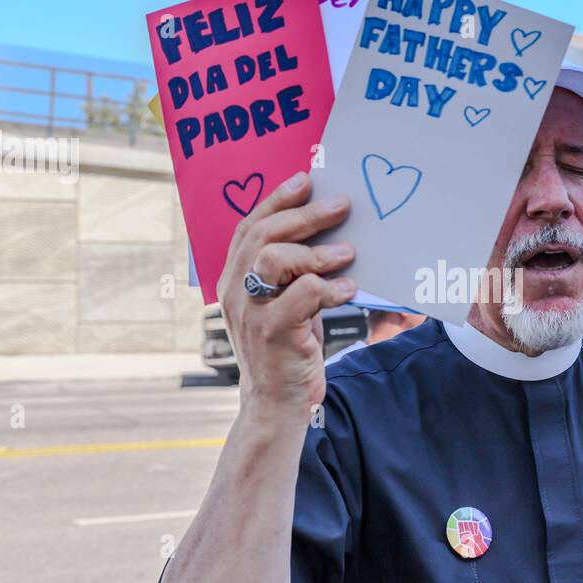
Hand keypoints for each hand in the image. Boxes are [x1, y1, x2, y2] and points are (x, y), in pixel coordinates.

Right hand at [216, 172, 355, 414]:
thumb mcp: (284, 304)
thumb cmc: (288, 348)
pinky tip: (349, 288)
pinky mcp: (273, 334)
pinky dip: (330, 287)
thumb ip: (293, 273)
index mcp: (233, 279)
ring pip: (276, 259)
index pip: (249, 227)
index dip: (276, 199)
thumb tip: (330, 232)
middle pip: (265, 236)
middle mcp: (235, 292)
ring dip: (317, 251)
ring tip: (348, 252)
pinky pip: (302, 296)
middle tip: (342, 205)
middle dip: (305, 215)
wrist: (277, 403)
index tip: (306, 179)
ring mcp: (251, 313)